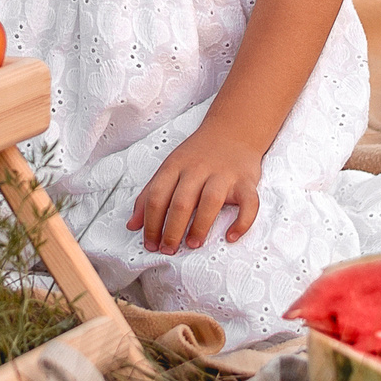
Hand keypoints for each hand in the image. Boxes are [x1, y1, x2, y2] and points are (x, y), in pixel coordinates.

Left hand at [126, 127, 263, 252]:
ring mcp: (223, 175)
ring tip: (192, 245)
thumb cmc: (197, 155)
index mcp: (175, 166)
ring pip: (210, 202)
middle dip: (171, 230)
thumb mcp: (169, 168)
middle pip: (181, 202)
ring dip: (199, 227)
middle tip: (168, 250)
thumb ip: (149, 196)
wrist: (233, 131)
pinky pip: (249, 203)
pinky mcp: (246, 181)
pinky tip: (231, 236)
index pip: (156, 196)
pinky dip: (242, 222)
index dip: (150, 223)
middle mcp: (198, 169)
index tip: (150, 244)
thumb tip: (132, 226)